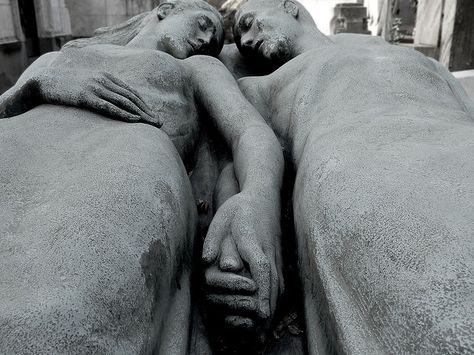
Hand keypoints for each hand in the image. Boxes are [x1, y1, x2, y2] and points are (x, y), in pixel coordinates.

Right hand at [34, 67, 160, 125]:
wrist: (44, 82)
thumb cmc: (67, 87)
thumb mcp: (88, 85)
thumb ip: (103, 91)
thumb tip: (115, 103)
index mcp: (106, 77)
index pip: (131, 92)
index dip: (145, 105)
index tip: (154, 116)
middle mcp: (104, 80)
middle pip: (132, 97)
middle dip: (148, 111)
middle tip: (160, 123)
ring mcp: (96, 88)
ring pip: (124, 102)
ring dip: (141, 114)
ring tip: (152, 124)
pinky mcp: (87, 97)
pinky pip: (109, 106)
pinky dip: (124, 114)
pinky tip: (135, 121)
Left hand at [202, 192, 282, 325]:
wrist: (262, 199)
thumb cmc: (238, 209)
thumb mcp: (222, 219)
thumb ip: (217, 242)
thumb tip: (223, 265)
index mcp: (253, 241)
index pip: (261, 269)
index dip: (262, 293)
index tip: (262, 314)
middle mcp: (268, 251)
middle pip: (272, 283)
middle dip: (267, 310)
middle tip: (259, 337)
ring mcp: (275, 256)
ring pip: (278, 285)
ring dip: (272, 309)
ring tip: (263, 333)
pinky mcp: (277, 259)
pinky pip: (279, 283)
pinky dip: (275, 300)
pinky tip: (269, 313)